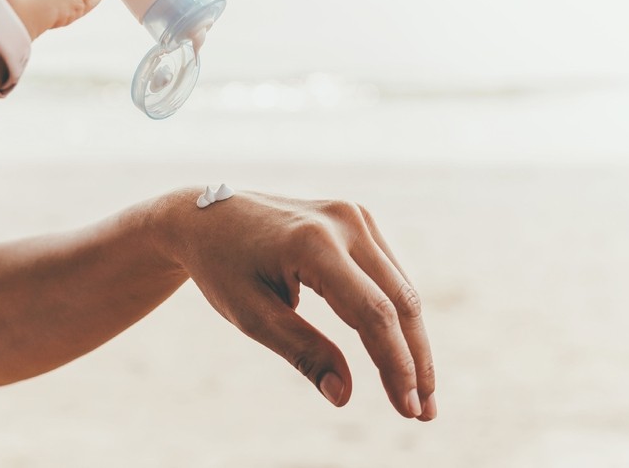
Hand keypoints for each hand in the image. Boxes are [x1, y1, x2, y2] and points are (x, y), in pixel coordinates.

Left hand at [156, 188, 436, 420]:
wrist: (205, 216)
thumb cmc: (222, 267)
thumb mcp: (251, 315)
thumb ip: (301, 351)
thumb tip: (343, 396)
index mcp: (313, 242)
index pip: (372, 312)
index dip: (396, 364)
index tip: (408, 409)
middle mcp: (344, 221)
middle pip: (399, 300)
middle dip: (415, 360)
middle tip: (423, 413)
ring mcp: (354, 215)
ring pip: (401, 288)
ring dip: (413, 341)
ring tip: (418, 394)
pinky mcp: (356, 219)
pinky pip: (388, 274)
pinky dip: (396, 315)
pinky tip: (400, 353)